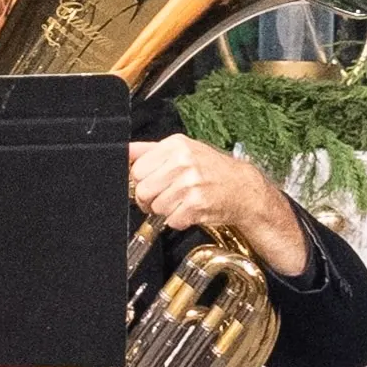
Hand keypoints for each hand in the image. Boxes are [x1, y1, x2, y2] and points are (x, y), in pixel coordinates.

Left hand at [129, 136, 312, 276]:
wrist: (243, 188)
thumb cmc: (212, 169)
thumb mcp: (183, 149)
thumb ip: (150, 150)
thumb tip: (123, 151)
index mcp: (175, 146)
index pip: (137, 169)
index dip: (141, 181)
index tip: (151, 183)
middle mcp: (183, 162)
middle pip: (142, 190)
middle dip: (150, 199)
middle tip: (164, 196)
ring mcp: (190, 184)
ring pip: (156, 207)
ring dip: (166, 210)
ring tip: (182, 202)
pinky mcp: (196, 205)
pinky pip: (171, 220)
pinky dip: (179, 220)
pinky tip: (190, 210)